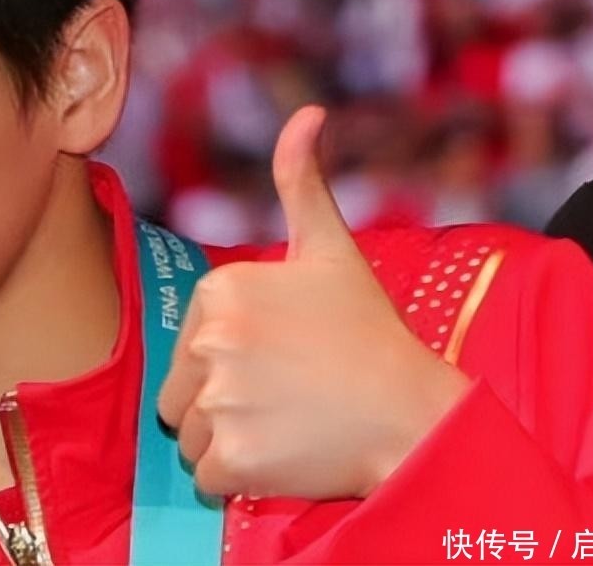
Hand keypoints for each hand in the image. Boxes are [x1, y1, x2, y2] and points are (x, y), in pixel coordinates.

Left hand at [157, 106, 469, 500]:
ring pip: (191, 438)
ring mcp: (220, 400)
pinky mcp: (233, 458)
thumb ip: (302, 181)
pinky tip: (285, 454)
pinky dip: (240, 478)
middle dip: (222, 403)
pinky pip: (208, 479)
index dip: (231, 362)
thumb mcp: (331, 250)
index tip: (282, 359)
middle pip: (180, 394)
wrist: (412, 413)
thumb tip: (307, 113)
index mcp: (221, 289)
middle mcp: (210, 340)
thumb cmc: (368, 332)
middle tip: (284, 397)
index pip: (189, 348)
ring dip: (230, 442)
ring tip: (285, 423)